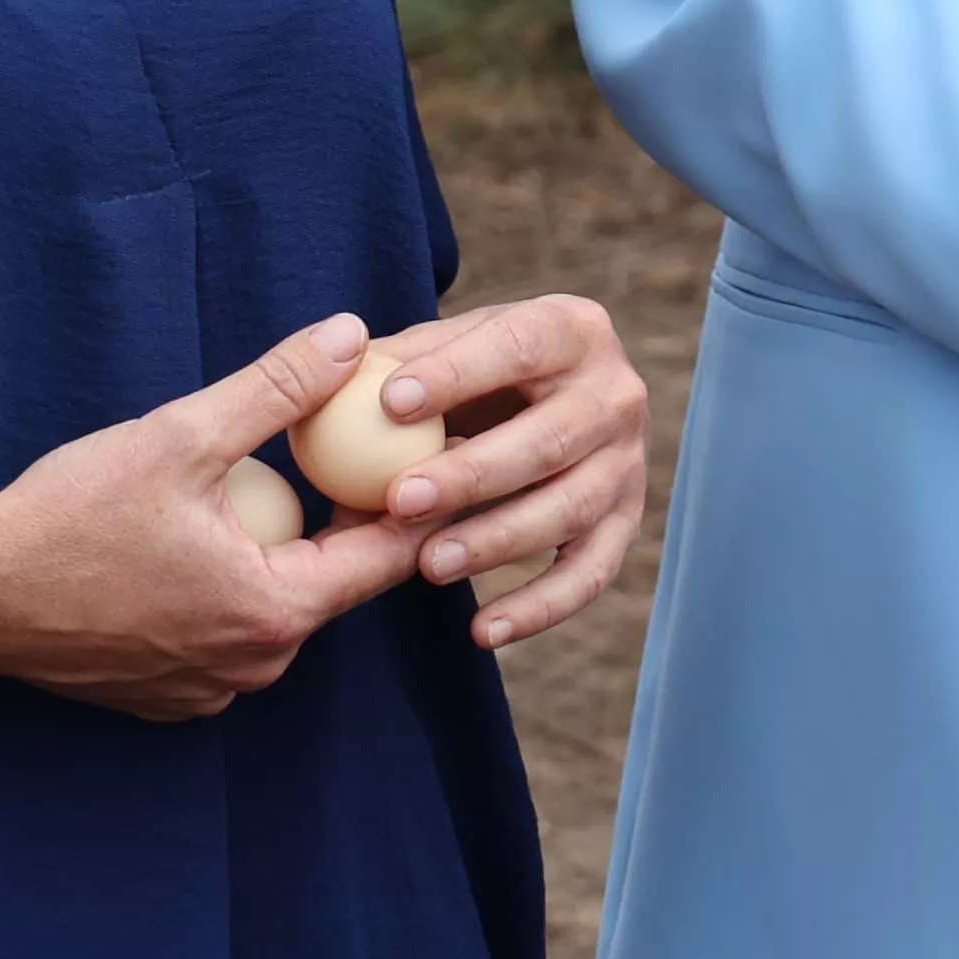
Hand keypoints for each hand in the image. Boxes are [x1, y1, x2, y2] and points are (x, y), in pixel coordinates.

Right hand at [0, 313, 442, 719]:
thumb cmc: (68, 517)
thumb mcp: (180, 436)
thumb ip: (277, 388)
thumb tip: (352, 336)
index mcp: (273, 613)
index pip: (387, 555)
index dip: (418, 496)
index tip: (435, 448)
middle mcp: (255, 667)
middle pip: (336, 583)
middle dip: (353, 518)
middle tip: (366, 451)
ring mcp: (212, 689)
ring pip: (280, 605)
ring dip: (289, 551)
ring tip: (293, 482)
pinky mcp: (172, 695)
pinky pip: (230, 630)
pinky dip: (234, 583)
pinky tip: (212, 532)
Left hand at [357, 293, 651, 651]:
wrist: (541, 402)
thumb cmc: (473, 372)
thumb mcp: (447, 349)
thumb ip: (399, 360)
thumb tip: (331, 368)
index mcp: (572, 329)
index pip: (517, 346)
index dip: (456, 374)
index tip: (389, 403)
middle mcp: (615, 394)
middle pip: (549, 438)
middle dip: (472, 474)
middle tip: (401, 501)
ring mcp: (627, 464)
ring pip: (570, 509)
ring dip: (498, 542)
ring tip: (428, 565)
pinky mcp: (624, 526)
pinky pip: (590, 575)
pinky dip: (540, 608)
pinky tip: (484, 630)